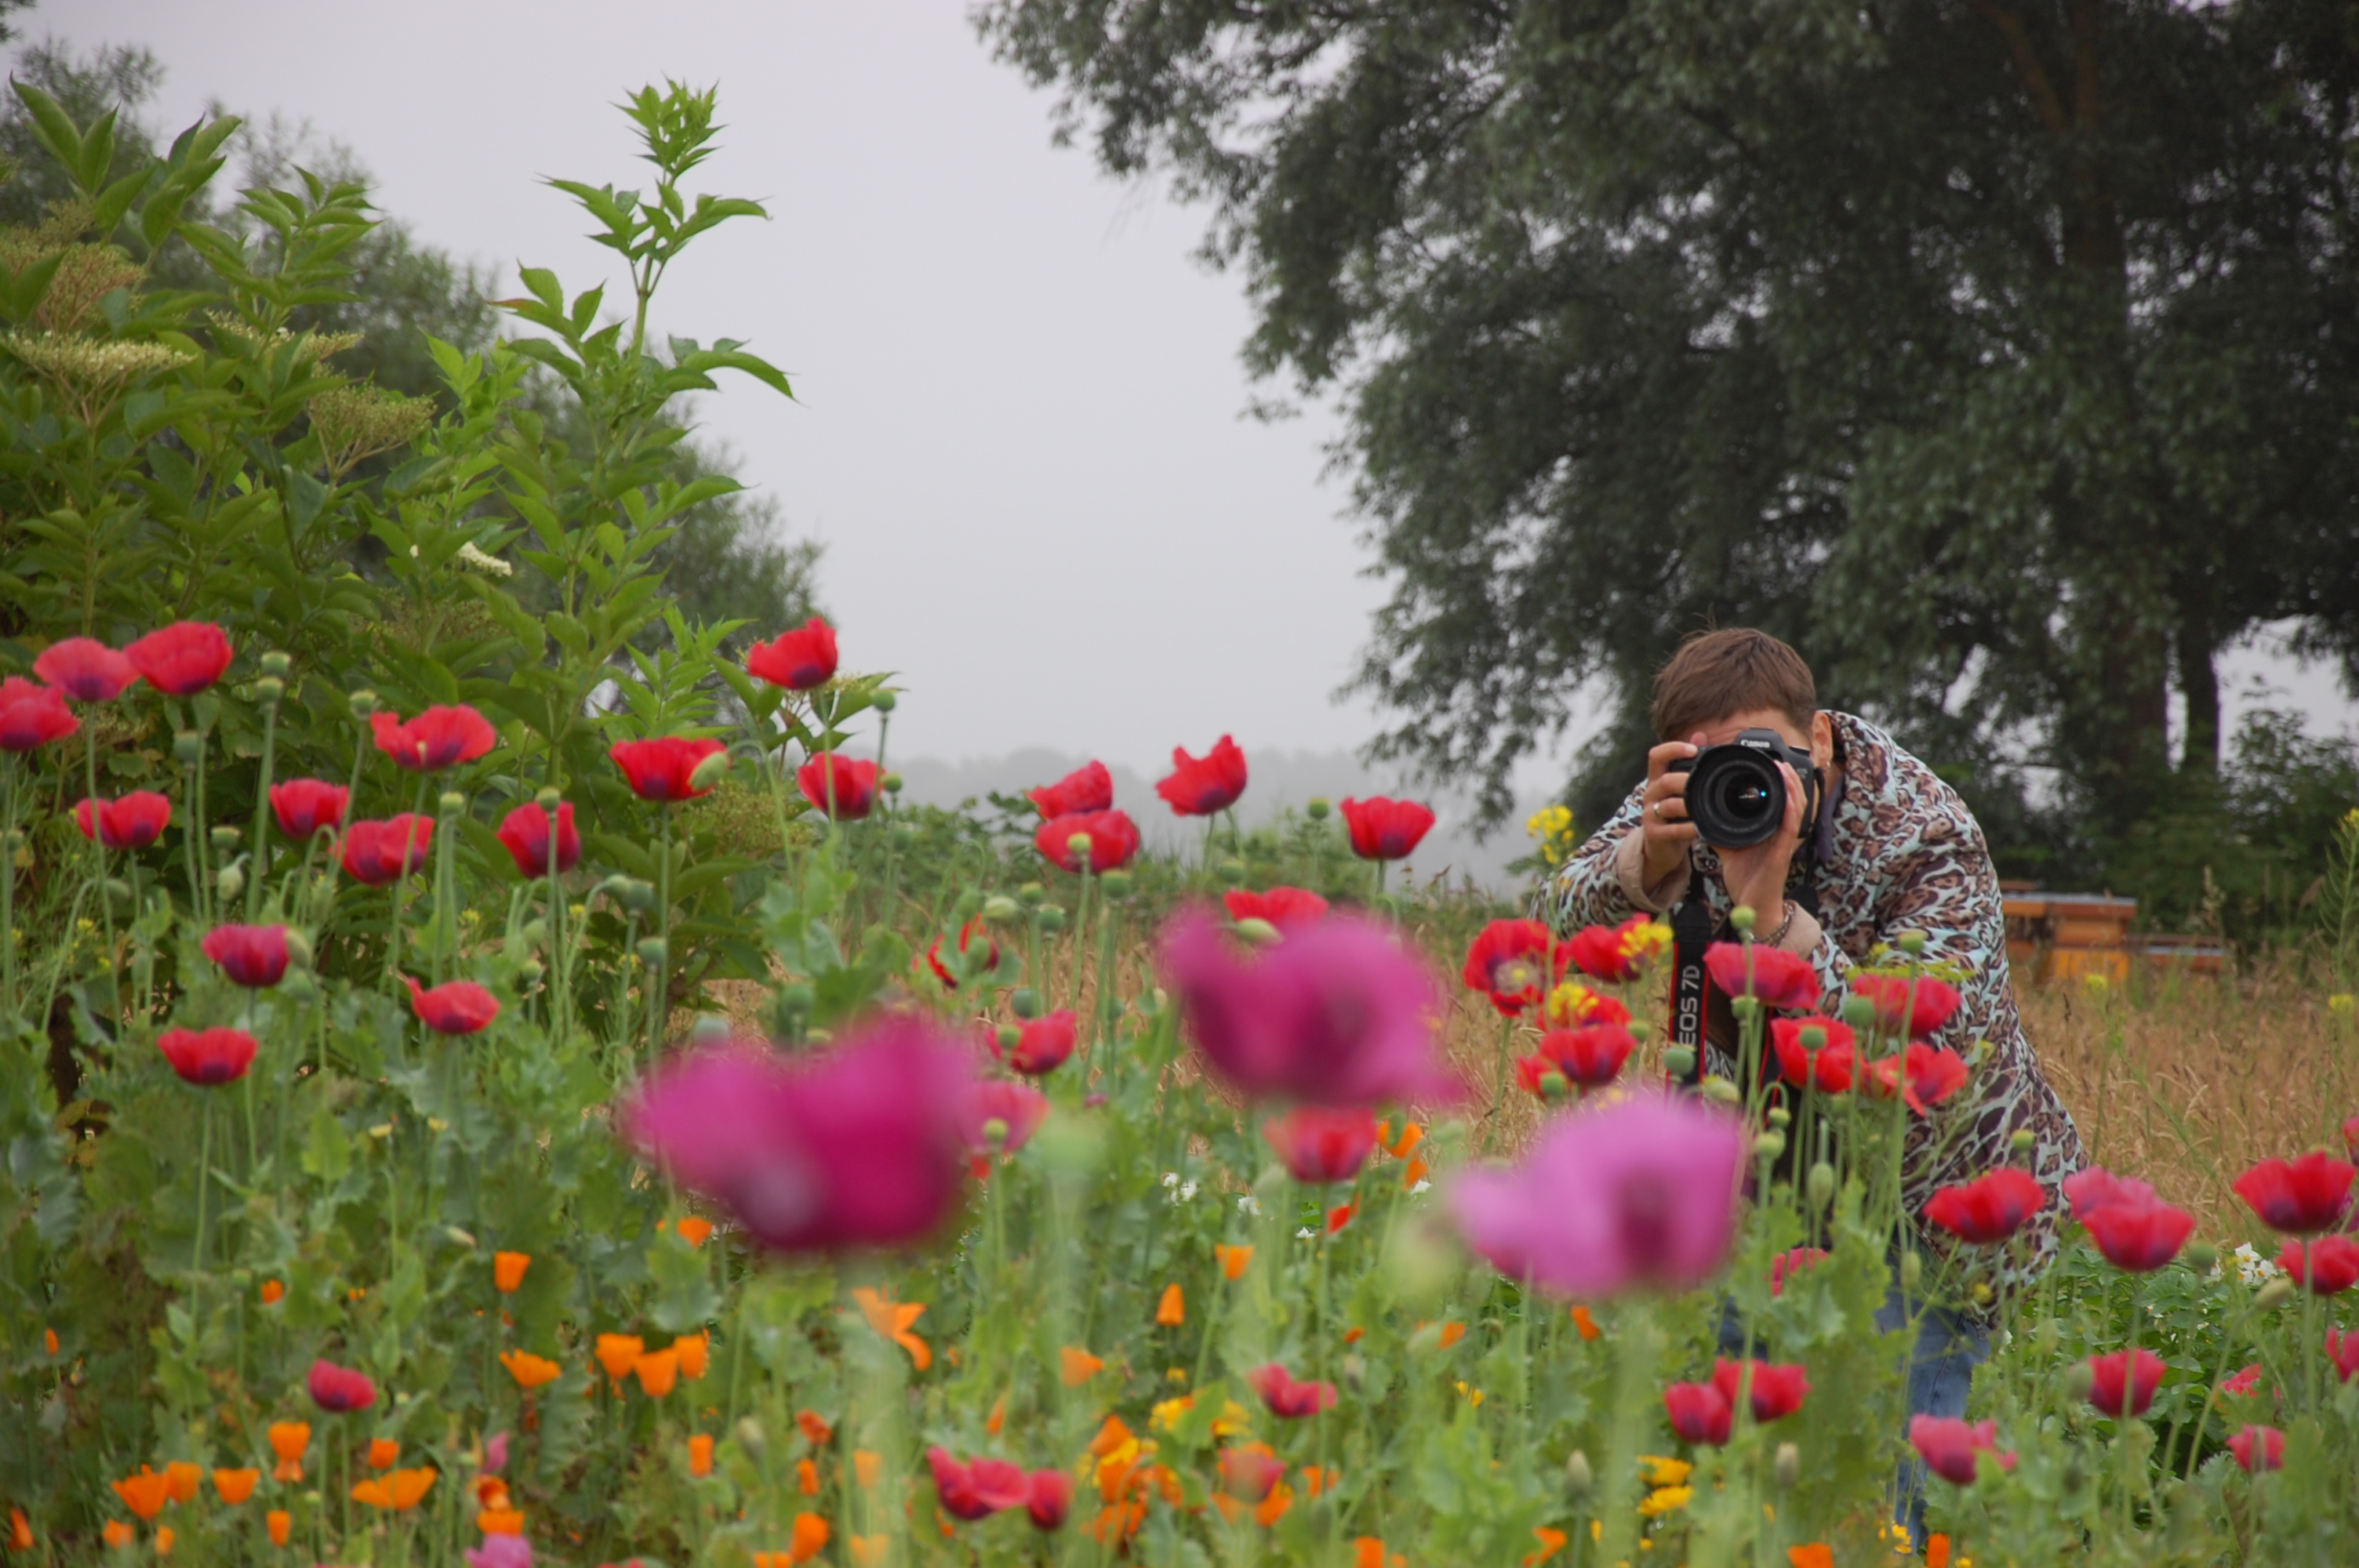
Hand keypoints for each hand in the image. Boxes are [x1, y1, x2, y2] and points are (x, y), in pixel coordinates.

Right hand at [1636, 734, 1704, 886]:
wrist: (1660, 846)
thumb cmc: (1673, 813)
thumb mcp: (1679, 787)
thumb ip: (1688, 761)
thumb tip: (1700, 734)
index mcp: (1657, 778)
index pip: (1656, 755)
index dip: (1673, 749)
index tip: (1693, 749)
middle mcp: (1651, 794)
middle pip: (1664, 780)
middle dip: (1685, 780)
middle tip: (1703, 783)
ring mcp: (1650, 814)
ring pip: (1668, 805)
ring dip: (1688, 806)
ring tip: (1704, 807)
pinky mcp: (1655, 834)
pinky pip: (1672, 830)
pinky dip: (1688, 828)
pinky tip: (1700, 828)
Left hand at [1714, 759, 1807, 927]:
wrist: (1751, 905)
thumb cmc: (1746, 878)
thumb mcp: (1730, 846)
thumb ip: (1721, 830)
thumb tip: (1703, 815)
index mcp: (1772, 830)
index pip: (1782, 800)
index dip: (1781, 782)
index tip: (1772, 764)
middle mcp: (1782, 834)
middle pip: (1794, 800)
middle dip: (1789, 778)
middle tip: (1780, 760)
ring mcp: (1785, 843)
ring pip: (1796, 810)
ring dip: (1792, 788)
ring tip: (1784, 770)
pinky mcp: (1782, 853)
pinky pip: (1789, 829)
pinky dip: (1789, 811)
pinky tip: (1787, 798)